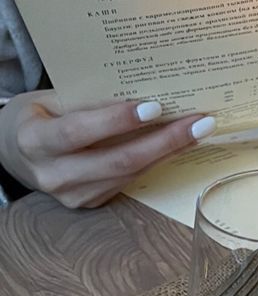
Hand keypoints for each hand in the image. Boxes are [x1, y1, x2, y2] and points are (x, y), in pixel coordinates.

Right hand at [0, 91, 216, 207]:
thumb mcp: (51, 99)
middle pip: (116, 161)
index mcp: (35, 141)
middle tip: (200, 122)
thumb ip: (88, 100)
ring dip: (168, 152)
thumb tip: (144, 91)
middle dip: (163, 142)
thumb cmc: (38, 116)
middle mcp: (53, 175)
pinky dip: (156, 162)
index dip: (116, 120)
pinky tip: (179, 146)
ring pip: (128, 174)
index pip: (79, 131)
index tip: (155, 106)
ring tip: (199, 130)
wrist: (17, 154)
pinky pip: (128, 181)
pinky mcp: (90, 204)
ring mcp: (73, 196)